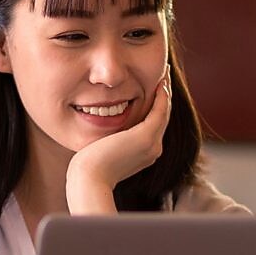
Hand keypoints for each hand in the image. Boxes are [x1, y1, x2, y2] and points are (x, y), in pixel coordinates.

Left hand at [66, 69, 171, 213]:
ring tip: (165, 76)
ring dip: (166, 93)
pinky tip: (161, 82)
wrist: (90, 178)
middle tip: (164, 78)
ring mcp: (152, 144)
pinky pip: (160, 110)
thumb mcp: (102, 150)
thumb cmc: (89, 167)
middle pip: (162, 117)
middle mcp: (153, 150)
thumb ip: (110, 139)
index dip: (155, 106)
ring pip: (164, 113)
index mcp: (145, 153)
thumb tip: (103, 130)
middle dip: (164, 97)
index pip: (154, 125)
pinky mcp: (146, 136)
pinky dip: (162, 96)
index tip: (154, 89)